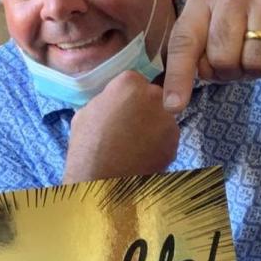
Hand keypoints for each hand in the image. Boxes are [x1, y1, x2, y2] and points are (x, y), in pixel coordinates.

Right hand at [63, 71, 179, 183]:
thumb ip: (105, 100)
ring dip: (153, 125)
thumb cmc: (87, 146)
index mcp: (129, 83)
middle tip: (130, 123)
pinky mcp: (175, 141)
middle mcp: (154, 95)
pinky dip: (158, 143)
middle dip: (144, 106)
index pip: (134, 79)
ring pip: (162, 116)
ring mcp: (168, 119)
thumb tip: (112, 101)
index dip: (127, 93)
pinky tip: (143, 154)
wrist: (102, 182)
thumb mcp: (86, 112)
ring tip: (135, 142)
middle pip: (153, 94)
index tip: (120, 105)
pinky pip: (167, 136)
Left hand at [161, 0, 260, 112]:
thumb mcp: (210, 47)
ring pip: (254, 60)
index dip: (178, 76)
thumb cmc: (244, 42)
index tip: (173, 106)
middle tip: (240, 60)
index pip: (184, 42)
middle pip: (221, 57)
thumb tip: (170, 101)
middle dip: (230, 71)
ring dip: (258, 69)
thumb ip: (189, 62)